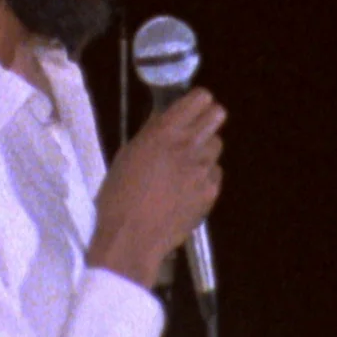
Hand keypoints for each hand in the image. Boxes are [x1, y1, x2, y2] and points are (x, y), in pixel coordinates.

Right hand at [89, 88, 226, 287]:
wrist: (131, 238)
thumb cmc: (119, 195)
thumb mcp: (128, 154)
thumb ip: (151, 133)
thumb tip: (163, 117)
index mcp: (164, 132)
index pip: (200, 98)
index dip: (197, 101)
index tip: (191, 109)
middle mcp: (189, 145)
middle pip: (217, 116)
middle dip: (207, 120)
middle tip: (194, 132)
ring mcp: (203, 169)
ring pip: (216, 146)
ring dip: (204, 150)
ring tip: (186, 167)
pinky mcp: (211, 192)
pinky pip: (215, 174)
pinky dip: (205, 177)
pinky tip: (187, 190)